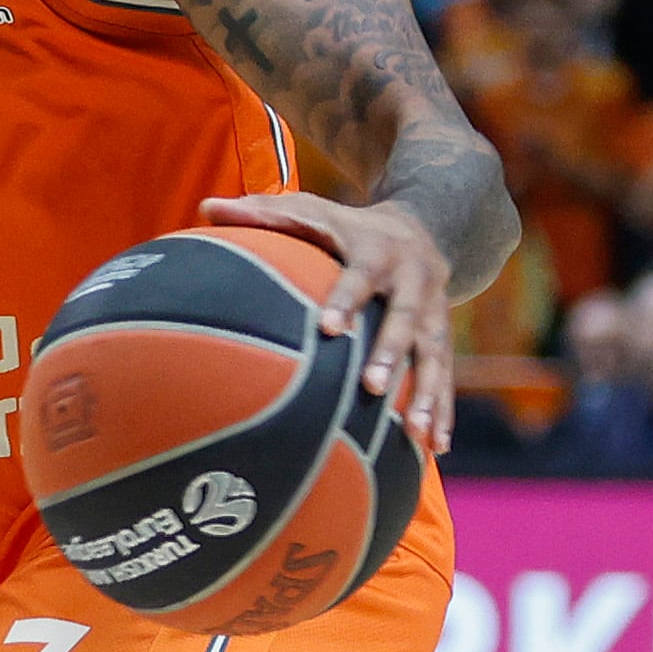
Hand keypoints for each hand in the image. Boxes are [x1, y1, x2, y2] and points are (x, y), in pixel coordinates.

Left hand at [200, 191, 455, 450]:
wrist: (424, 226)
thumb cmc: (347, 226)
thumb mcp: (313, 210)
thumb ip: (263, 211)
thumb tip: (206, 206)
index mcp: (377, 252)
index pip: (360, 277)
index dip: (346, 300)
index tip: (327, 328)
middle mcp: (413, 282)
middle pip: (405, 321)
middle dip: (390, 355)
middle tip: (370, 388)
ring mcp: (434, 312)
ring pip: (435, 355)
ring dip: (428, 394)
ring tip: (417, 433)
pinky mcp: (443, 336)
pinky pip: (446, 375)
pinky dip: (443, 408)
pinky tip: (437, 446)